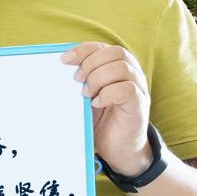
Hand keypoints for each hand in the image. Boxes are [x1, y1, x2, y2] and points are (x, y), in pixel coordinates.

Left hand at [60, 42, 151, 177]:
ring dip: (99, 78)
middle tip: (76, 81)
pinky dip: (108, 94)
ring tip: (86, 94)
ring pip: (122, 68)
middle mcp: (131, 72)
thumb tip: (56, 69)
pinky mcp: (140, 104)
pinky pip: (127, 89)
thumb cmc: (102, 120)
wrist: (119, 148)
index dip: (82, 50)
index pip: (101, 47)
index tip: (64, 60)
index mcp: (116, 65)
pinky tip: (97, 103)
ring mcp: (139, 87)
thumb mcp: (86, 96)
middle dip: (90, 63)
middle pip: (115, 52)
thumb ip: (79, 81)